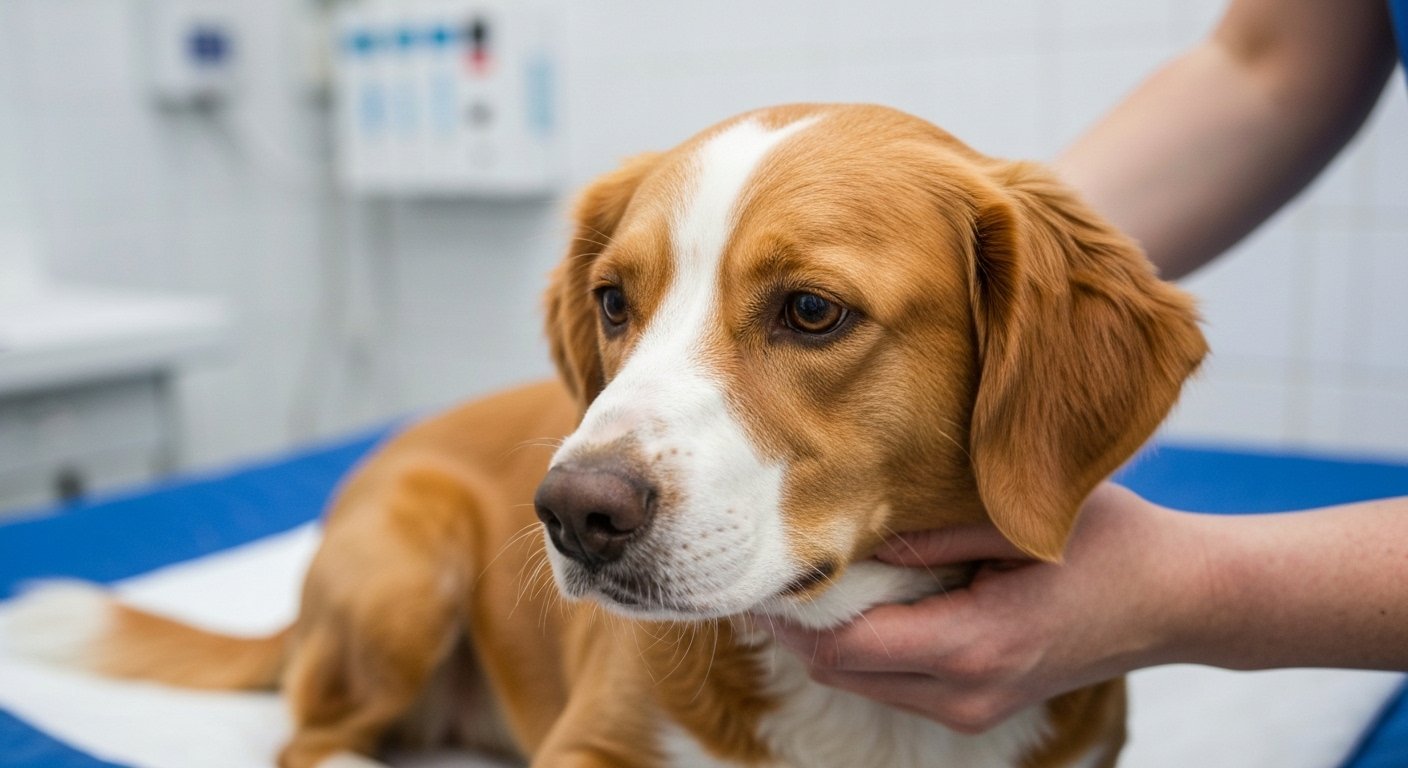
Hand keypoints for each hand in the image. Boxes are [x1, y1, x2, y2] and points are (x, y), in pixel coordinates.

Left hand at [765, 484, 1202, 732]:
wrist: (1180, 598)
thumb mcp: (1018, 520)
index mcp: (974, 647)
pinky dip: (863, 646)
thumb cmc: (1111, 542)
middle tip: (764, 565)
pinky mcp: (980, 704)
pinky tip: (856, 595)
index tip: (758, 567)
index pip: (845, 645)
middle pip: (840, 672)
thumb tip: (846, 537)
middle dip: (795, 625)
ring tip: (801, 575)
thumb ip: (929, 534)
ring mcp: (974, 708)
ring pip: (861, 682)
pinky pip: (894, 681)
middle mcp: (966, 694)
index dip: (790, 612)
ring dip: (826, 636)